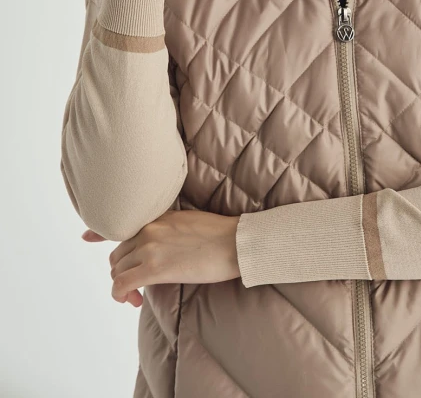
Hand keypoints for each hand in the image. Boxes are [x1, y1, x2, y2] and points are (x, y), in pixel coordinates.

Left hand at [81, 209, 240, 306]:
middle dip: (122, 272)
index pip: (121, 224)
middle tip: (136, 287)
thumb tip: (163, 244)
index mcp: (157, 217)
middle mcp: (149, 229)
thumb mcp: (188, 220)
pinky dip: (121, 295)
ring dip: (123, 286)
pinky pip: (122, 285)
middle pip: (118, 254)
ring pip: (118, 270)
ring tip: (138, 296)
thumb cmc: (220, 234)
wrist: (235, 242)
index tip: (86, 237)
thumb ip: (168, 228)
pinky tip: (133, 301)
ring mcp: (150, 247)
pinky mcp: (155, 268)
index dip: (100, 233)